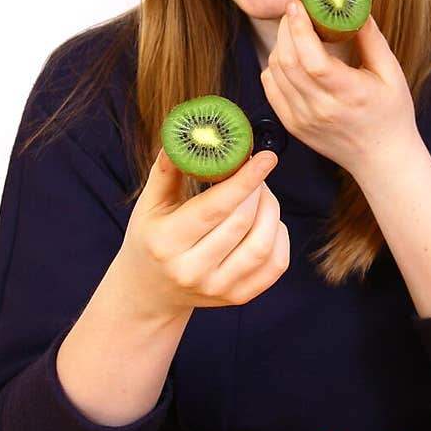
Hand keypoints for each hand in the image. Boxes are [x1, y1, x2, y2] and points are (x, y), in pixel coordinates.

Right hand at [119, 149, 289, 320]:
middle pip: (242, 222)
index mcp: (167, 242)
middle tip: (255, 173)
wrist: (151, 291)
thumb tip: (189, 131)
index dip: (244, 180)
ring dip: (272, 211)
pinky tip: (268, 222)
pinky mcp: (238, 298)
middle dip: (257, 190)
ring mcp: (217, 289)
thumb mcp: (150, 204)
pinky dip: (279, 237)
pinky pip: (275, 266)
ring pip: (263, 244)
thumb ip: (169, 169)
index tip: (266, 158)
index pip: (214, 208)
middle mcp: (192, 270)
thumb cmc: (151, 238)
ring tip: (262, 195)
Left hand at [260, 0, 418, 177]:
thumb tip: (352, 5)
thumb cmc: (392, 113)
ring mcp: (302, 120)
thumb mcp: (391, 73)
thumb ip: (371, 38)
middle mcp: (321, 109)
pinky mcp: (292, 126)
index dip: (299, 29)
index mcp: (349, 95)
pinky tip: (290, 57)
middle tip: (295, 10)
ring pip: (275, 72)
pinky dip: (274, 66)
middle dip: (286, 28)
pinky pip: (270, 88)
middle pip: (288, 61)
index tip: (297, 4)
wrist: (381, 159)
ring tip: (295, 31)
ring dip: (279, 44)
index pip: (313, 60)